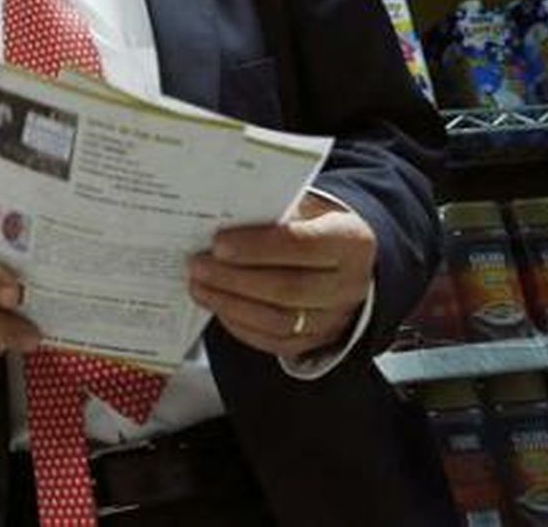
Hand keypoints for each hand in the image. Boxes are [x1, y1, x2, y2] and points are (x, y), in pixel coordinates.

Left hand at [188, 193, 375, 359]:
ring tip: (198, 285)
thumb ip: (271, 211)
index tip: (218, 243)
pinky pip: (275, 341)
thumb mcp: (303, 205)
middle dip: (234, 278)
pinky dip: (240, 325)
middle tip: (197, 265)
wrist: (344, 258)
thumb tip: (223, 218)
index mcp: (351, 240)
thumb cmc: (314, 224)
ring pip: (279, 320)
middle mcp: (350, 284)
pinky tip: (217, 305)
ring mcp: (336, 317)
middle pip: (288, 288)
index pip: (303, 245)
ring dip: (230, 304)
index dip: (258, 247)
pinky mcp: (318, 339)